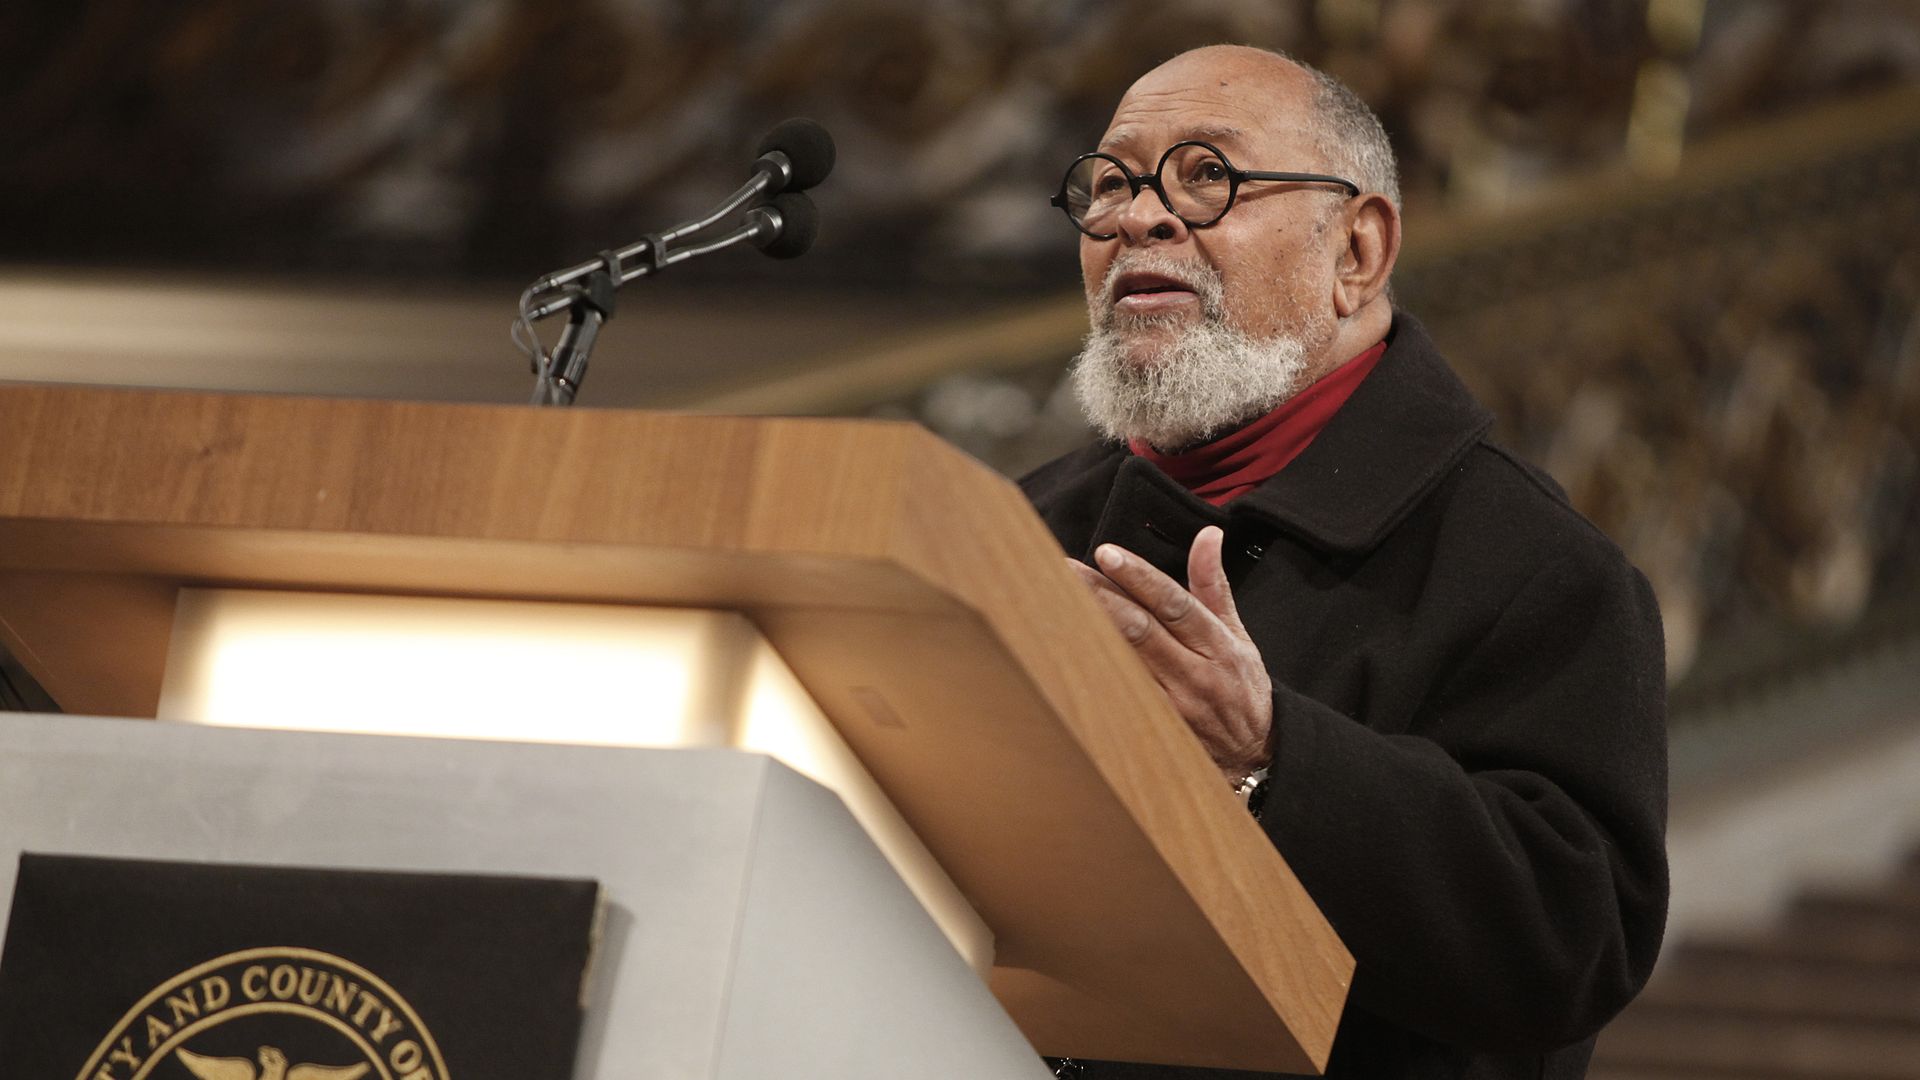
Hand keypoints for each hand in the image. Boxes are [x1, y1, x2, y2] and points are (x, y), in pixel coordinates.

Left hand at [1069, 525, 1272, 776]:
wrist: (1253, 751)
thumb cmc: (1242, 685)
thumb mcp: (1238, 633)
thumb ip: (1214, 585)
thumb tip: (1207, 536)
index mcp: (1217, 644)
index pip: (1174, 603)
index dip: (1139, 578)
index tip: (1107, 554)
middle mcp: (1194, 673)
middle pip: (1139, 629)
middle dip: (1099, 596)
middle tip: (1064, 570)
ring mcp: (1172, 705)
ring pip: (1122, 662)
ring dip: (1087, 631)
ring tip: (1054, 603)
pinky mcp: (1155, 729)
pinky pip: (1118, 695)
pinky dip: (1092, 671)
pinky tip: (1063, 651)